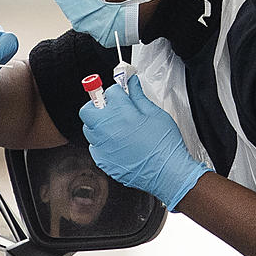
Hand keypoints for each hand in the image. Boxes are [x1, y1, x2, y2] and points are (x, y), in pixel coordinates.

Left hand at [79, 75, 210, 209]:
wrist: (167, 173)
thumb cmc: (164, 145)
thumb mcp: (155, 114)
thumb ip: (139, 96)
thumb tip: (132, 82)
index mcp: (122, 113)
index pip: (110, 92)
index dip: (117, 91)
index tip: (121, 94)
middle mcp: (107, 129)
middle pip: (88, 109)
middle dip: (97, 105)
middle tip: (110, 108)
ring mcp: (102, 146)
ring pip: (89, 129)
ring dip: (98, 125)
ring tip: (115, 127)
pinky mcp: (102, 161)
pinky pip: (94, 147)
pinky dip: (102, 143)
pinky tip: (117, 144)